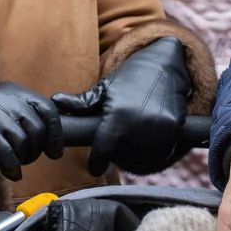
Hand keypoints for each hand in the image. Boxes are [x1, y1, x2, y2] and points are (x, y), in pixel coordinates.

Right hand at [0, 83, 61, 183]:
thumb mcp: (3, 112)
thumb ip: (25, 119)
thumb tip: (53, 141)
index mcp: (14, 91)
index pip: (48, 110)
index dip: (55, 134)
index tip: (55, 153)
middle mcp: (5, 96)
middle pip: (36, 128)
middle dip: (36, 151)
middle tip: (27, 160)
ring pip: (21, 140)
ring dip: (22, 159)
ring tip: (15, 165)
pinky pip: (4, 149)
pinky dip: (11, 165)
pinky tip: (11, 173)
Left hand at [53, 37, 191, 174]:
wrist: (165, 66)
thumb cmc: (130, 77)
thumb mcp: (104, 87)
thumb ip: (80, 102)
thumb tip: (55, 102)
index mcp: (117, 115)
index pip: (102, 151)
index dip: (96, 162)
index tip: (95, 165)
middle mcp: (139, 125)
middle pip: (121, 156)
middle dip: (115, 153)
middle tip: (115, 141)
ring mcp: (159, 130)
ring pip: (141, 158)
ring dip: (134, 154)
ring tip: (132, 136)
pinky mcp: (174, 132)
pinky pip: (160, 153)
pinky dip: (153, 151)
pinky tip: (148, 136)